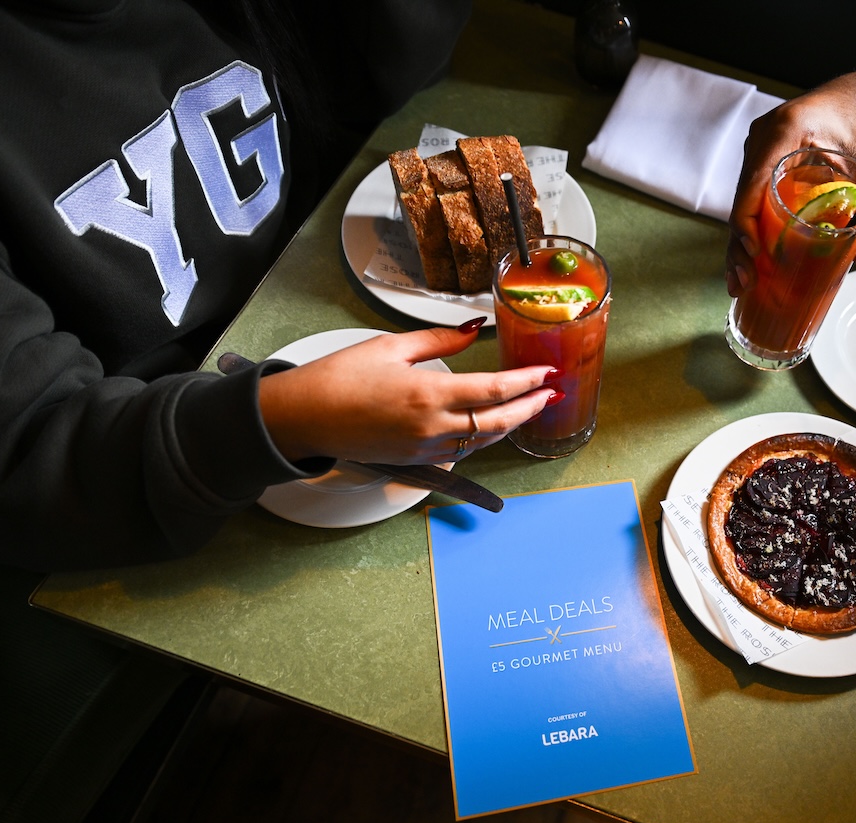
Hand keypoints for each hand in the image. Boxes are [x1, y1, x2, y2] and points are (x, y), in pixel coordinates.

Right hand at [257, 319, 561, 464]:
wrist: (304, 418)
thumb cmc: (339, 378)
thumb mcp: (392, 346)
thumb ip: (440, 340)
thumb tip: (474, 329)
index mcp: (429, 393)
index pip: (494, 390)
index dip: (527, 382)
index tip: (546, 373)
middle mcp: (432, 427)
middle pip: (499, 423)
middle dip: (531, 408)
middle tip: (552, 394)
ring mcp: (425, 449)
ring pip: (483, 442)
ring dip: (511, 425)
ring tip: (530, 408)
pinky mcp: (416, 461)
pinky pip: (461, 453)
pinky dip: (482, 440)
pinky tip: (491, 427)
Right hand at [726, 72, 855, 297]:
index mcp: (786, 130)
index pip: (754, 181)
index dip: (747, 221)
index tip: (755, 252)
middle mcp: (763, 137)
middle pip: (740, 199)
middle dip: (739, 244)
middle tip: (744, 282)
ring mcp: (757, 149)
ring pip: (740, 203)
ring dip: (738, 243)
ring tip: (741, 281)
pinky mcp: (759, 161)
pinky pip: (748, 198)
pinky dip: (748, 228)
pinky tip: (748, 260)